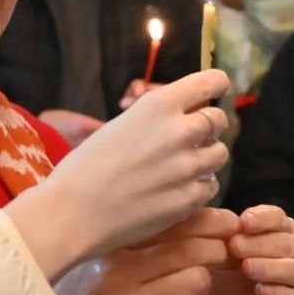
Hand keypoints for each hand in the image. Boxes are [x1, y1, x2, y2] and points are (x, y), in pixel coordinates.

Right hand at [8, 69, 229, 281]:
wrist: (74, 212)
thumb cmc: (85, 167)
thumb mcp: (119, 126)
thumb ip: (154, 119)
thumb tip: (181, 117)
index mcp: (158, 106)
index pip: (210, 82)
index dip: (216, 84)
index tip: (218, 88)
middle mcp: (179, 131)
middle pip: (218, 119)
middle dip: (208, 125)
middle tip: (192, 136)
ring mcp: (188, 167)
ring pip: (219, 153)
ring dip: (205, 156)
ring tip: (180, 167)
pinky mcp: (190, 199)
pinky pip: (210, 185)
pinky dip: (198, 186)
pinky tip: (174, 190)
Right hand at [38, 208, 237, 294]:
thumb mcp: (111, 265)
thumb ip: (145, 245)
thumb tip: (198, 218)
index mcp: (115, 248)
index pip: (169, 223)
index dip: (208, 220)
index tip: (229, 222)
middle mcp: (121, 269)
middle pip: (188, 249)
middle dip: (217, 250)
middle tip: (224, 254)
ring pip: (196, 280)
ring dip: (205, 286)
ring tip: (193, 291)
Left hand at [201, 205, 293, 294]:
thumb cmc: (219, 281)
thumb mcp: (214, 254)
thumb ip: (220, 234)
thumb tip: (224, 217)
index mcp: (279, 233)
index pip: (278, 218)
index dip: (262, 218)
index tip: (242, 222)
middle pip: (288, 242)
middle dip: (260, 243)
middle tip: (235, 248)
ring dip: (271, 266)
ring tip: (247, 268)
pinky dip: (281, 293)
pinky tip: (261, 291)